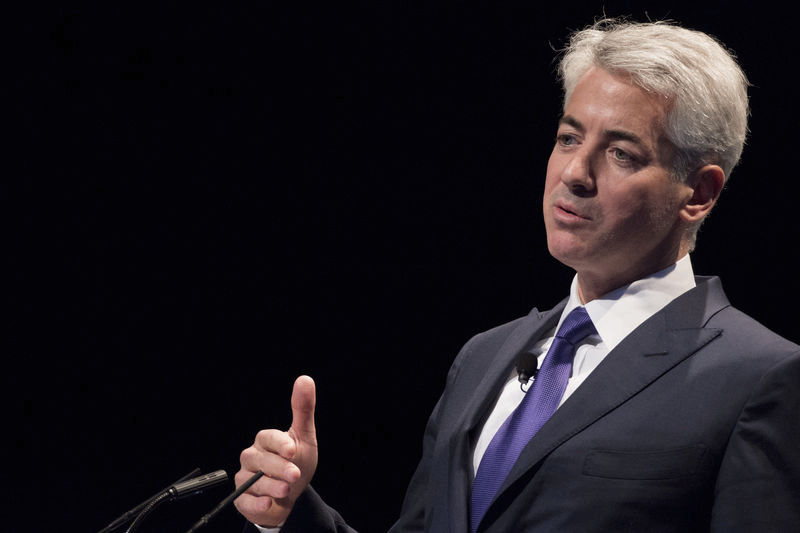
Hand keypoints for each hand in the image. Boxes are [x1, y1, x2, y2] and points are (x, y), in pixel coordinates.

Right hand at [234, 375, 318, 527]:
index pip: (268, 438)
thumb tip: (305, 379)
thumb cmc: (297, 463)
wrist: (291, 496)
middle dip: (278, 468)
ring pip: (252, 481)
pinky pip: (244, 501)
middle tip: (294, 475)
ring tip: (286, 490)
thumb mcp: (305, 437)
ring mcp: (245, 478)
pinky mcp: (242, 499)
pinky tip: (268, 503)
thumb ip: (303, 410)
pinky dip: (256, 503)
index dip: (279, 444)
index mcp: (266, 441)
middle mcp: (252, 457)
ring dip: (270, 486)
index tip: (293, 450)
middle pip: (260, 460)